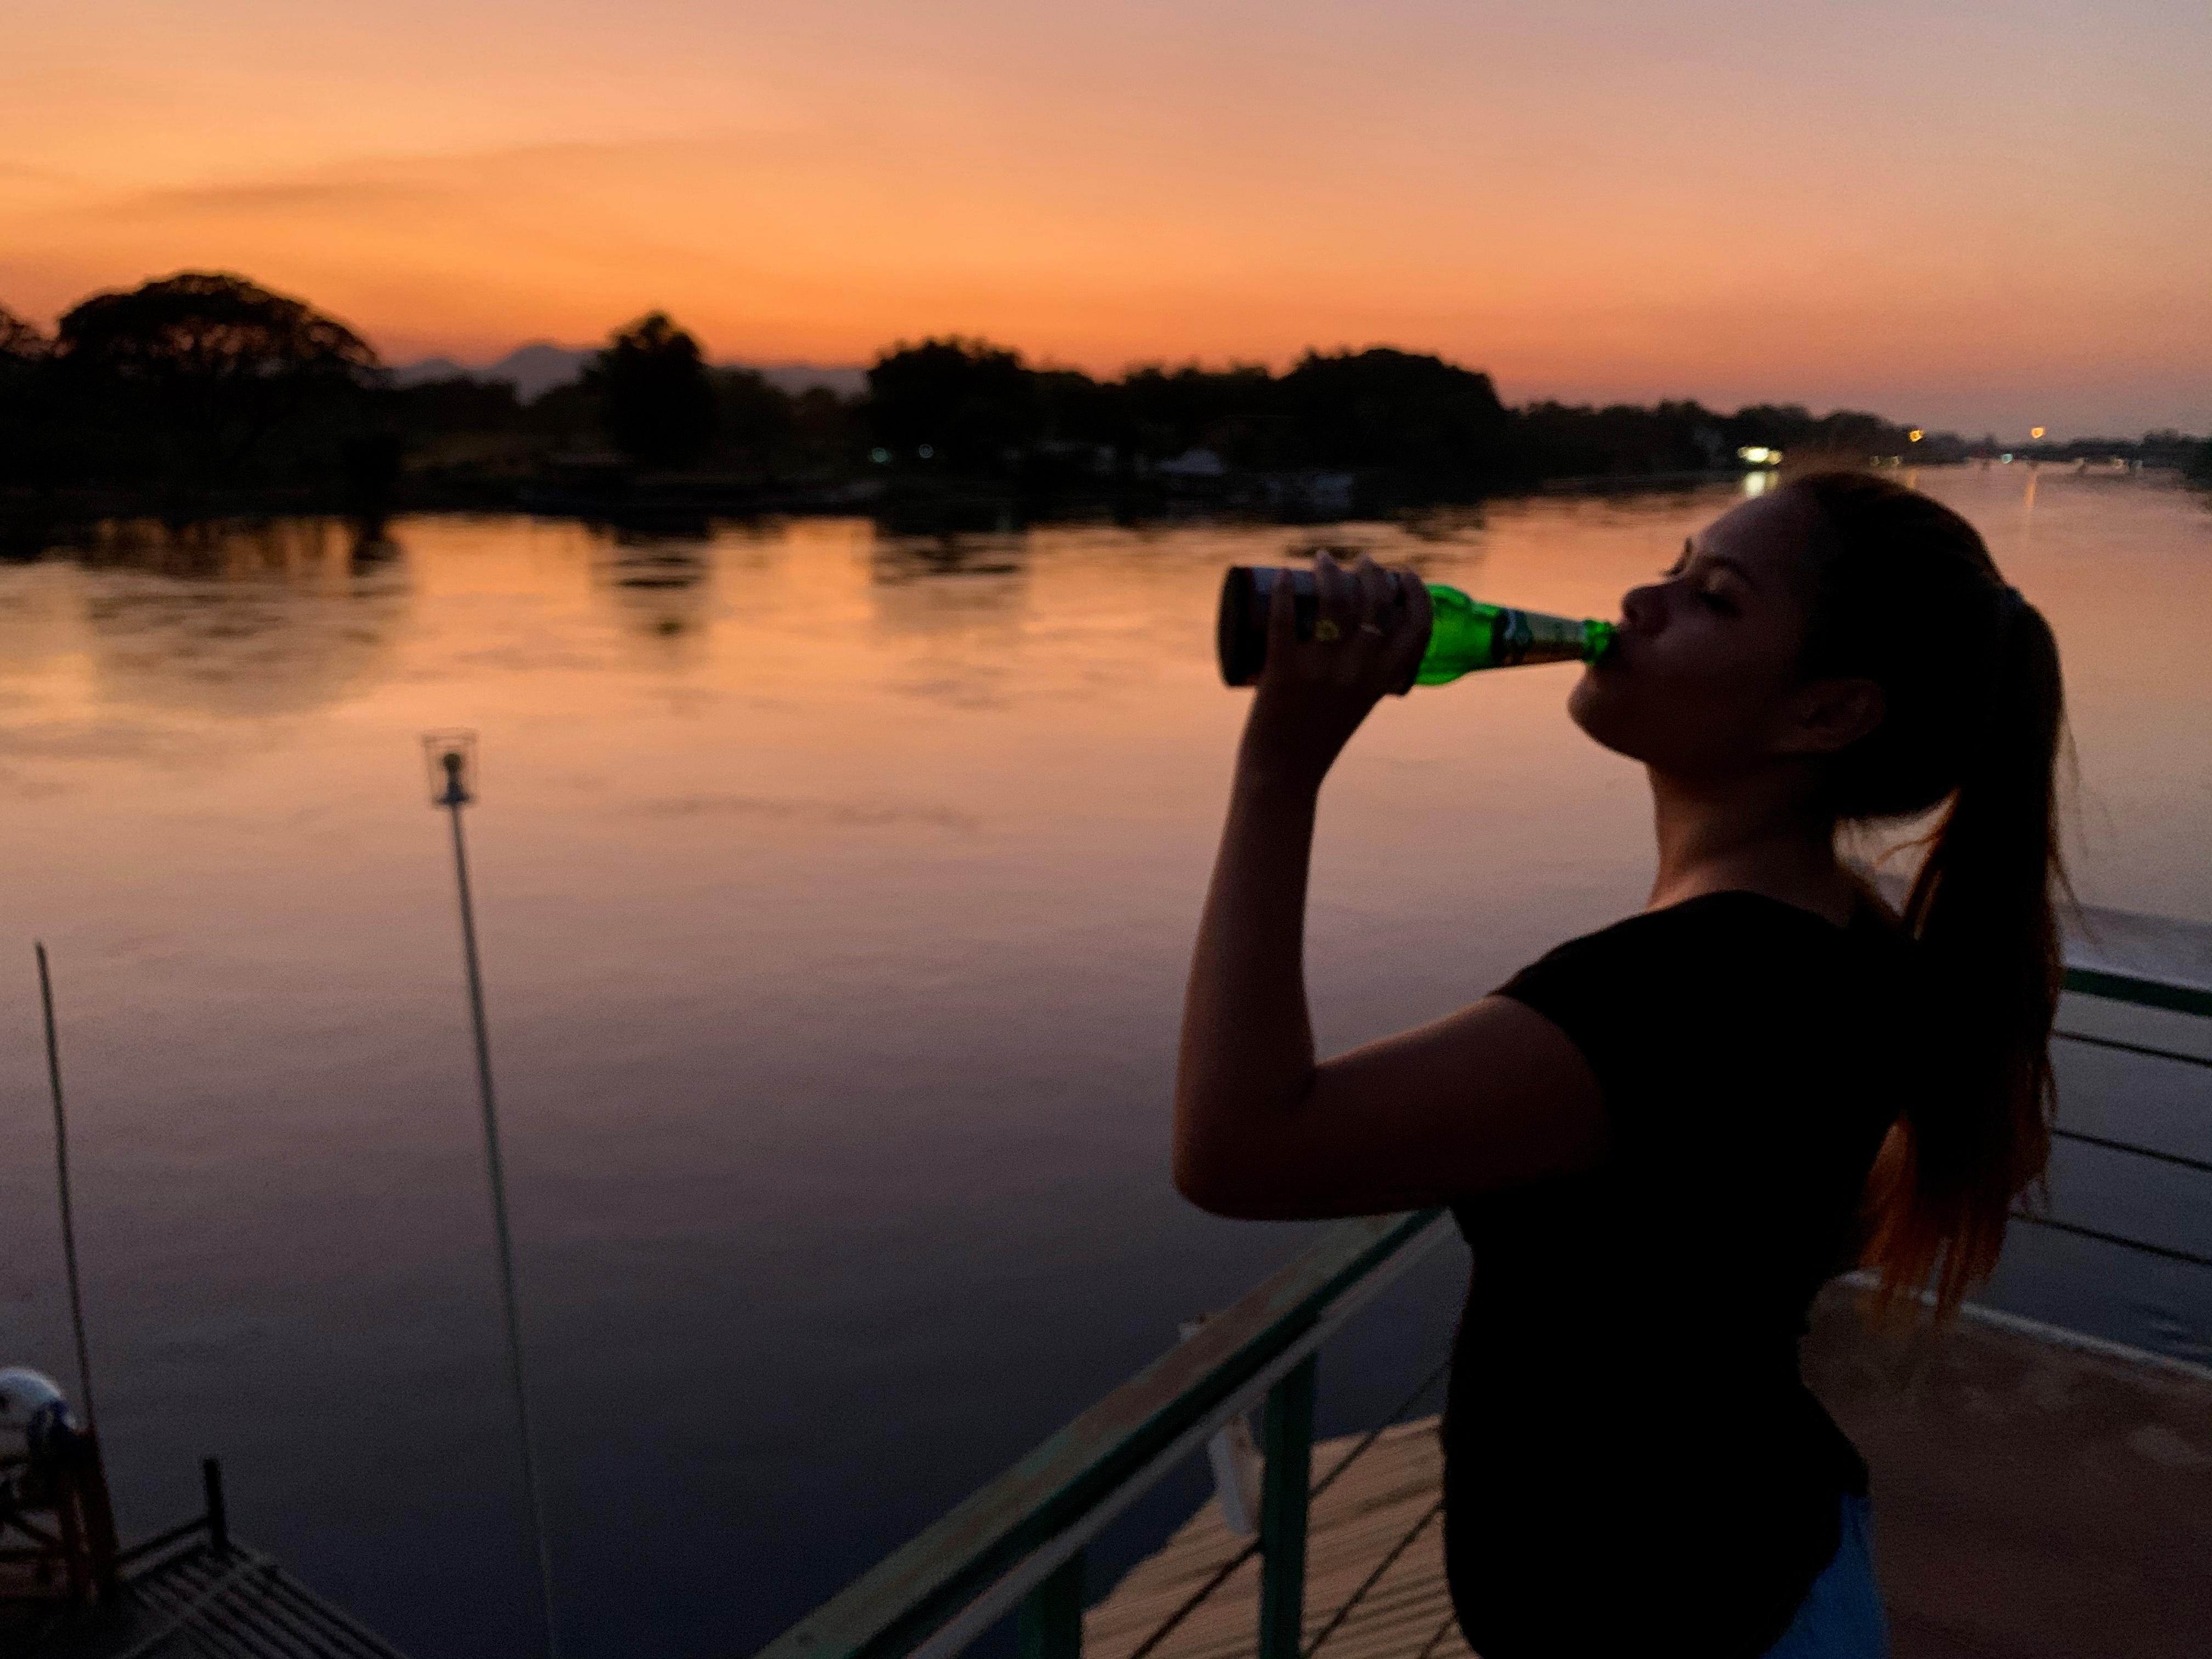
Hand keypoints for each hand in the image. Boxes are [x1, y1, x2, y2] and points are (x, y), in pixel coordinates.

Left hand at [1237, 550, 1431, 789]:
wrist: (1284, 775)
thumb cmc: (1318, 740)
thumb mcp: (1357, 705)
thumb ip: (1364, 676)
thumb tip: (1359, 634)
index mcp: (1383, 682)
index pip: (1418, 627)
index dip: (1417, 593)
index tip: (1406, 575)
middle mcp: (1358, 672)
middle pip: (1374, 602)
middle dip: (1370, 571)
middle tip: (1358, 562)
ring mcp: (1321, 670)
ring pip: (1333, 600)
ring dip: (1329, 570)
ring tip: (1322, 560)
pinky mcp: (1283, 670)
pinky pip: (1283, 619)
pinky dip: (1280, 591)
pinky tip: (1280, 574)